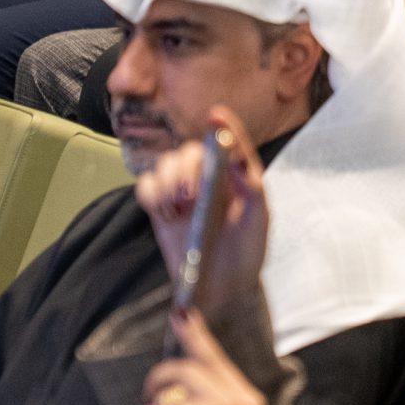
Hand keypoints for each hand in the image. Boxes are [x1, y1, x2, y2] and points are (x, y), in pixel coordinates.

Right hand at [135, 103, 270, 306]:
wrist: (224, 289)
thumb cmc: (246, 252)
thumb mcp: (258, 220)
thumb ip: (253, 189)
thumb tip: (239, 162)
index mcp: (236, 176)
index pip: (229, 142)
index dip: (223, 125)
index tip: (215, 114)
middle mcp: (208, 179)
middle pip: (189, 152)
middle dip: (187, 168)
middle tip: (190, 195)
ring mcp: (182, 193)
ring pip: (165, 165)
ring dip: (168, 181)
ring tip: (178, 208)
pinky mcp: (162, 209)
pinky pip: (146, 186)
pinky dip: (152, 194)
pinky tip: (166, 213)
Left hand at [138, 309, 268, 404]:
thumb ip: (219, 404)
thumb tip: (186, 378)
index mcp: (248, 403)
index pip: (217, 359)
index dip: (196, 335)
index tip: (182, 314)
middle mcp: (229, 403)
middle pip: (185, 370)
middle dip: (162, 379)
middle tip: (153, 395)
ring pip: (163, 394)